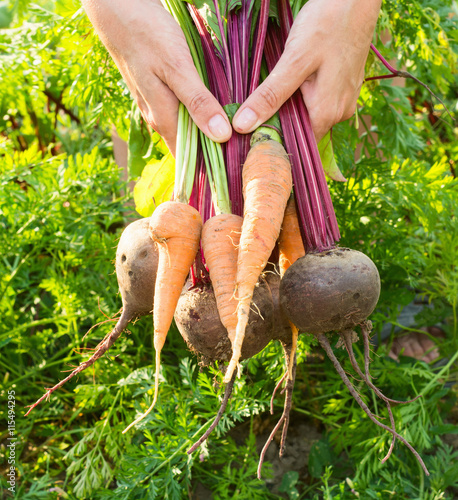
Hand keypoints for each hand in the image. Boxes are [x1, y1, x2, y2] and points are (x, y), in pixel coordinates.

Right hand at [81, 0, 231, 154]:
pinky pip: (183, 114)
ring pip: (187, 130)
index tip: (235, 173)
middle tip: (243, 158)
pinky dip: (200, 117)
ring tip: (236, 140)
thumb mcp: (177, 68)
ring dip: (208, 136)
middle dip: (214, 154)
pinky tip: (216, 113)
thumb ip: (198, 103)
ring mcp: (156, 106)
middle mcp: (158, 118)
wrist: (116, 10)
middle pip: (190, 147)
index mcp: (164, 119)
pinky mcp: (159, 92)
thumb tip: (221, 136)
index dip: (211, 168)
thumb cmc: (147, 36)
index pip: (189, 159)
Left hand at [232, 0, 381, 142]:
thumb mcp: (294, 61)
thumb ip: (270, 96)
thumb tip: (243, 125)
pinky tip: (290, 83)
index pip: (296, 144)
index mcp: (327, 113)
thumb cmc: (328, 24)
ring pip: (309, 115)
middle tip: (252, 114)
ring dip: (289, 108)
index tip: (249, 136)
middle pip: (302, 131)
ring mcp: (344, 100)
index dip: (273, 141)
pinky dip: (301, 97)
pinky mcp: (344, 87)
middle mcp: (339, 113)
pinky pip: (318, 101)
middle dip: (278, 124)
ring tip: (268, 96)